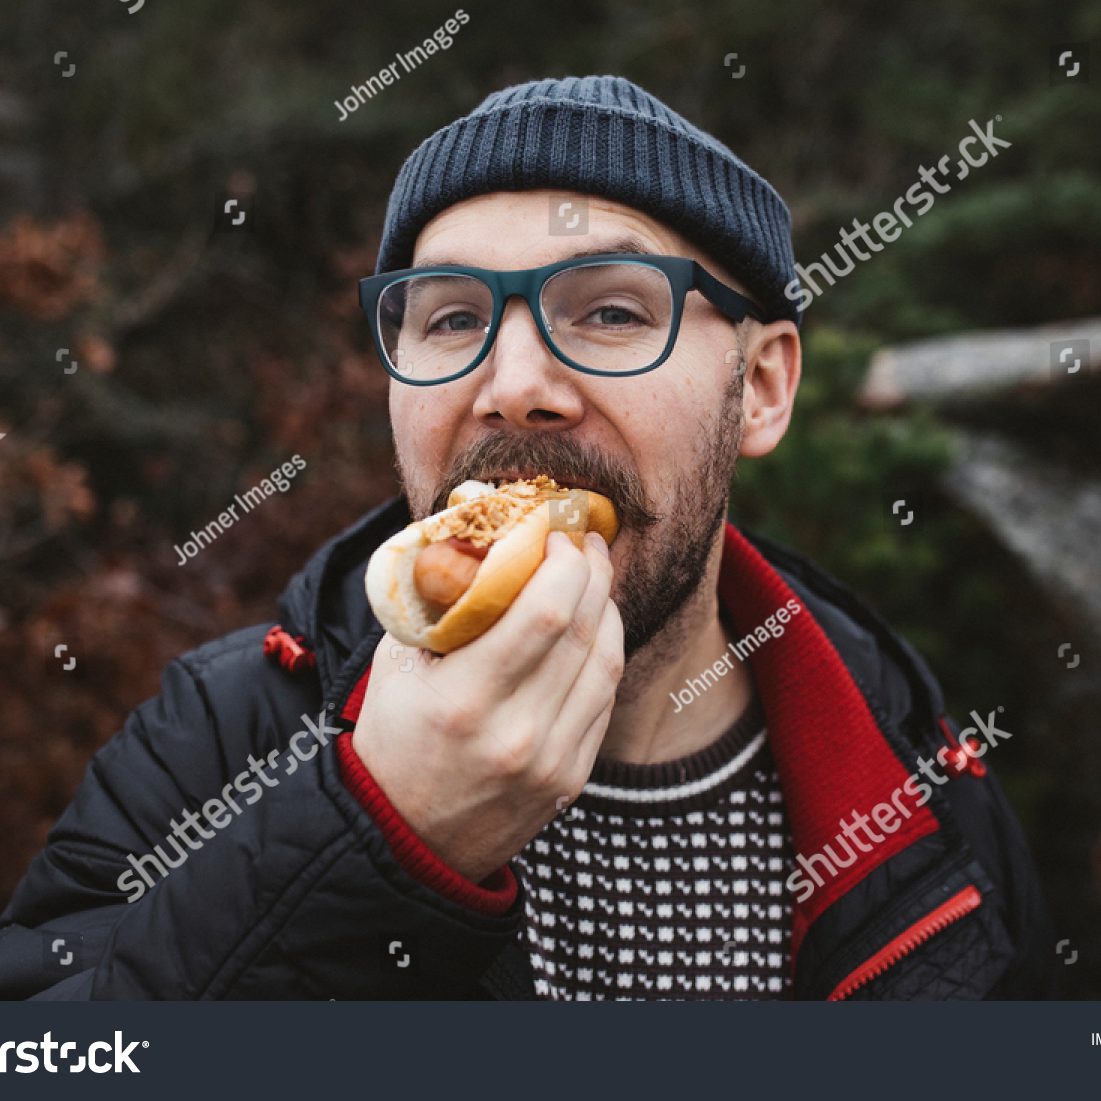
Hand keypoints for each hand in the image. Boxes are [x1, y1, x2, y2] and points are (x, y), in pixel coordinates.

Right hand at [352, 530, 622, 881]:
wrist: (402, 840)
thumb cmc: (394, 737)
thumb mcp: (396, 663)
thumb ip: (435, 599)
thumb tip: (476, 533)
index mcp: (464, 700)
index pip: (544, 613)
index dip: (563, 562)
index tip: (555, 532)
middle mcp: (517, 734)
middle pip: (583, 629)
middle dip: (591, 572)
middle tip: (583, 541)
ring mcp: (551, 761)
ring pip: (606, 662)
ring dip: (606, 607)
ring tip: (593, 576)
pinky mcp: (572, 778)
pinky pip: (605, 699)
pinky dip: (606, 651)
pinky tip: (594, 625)